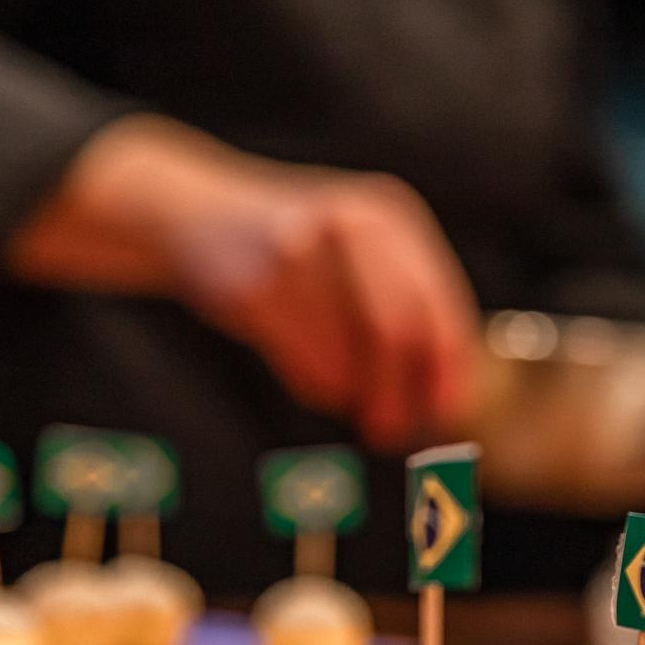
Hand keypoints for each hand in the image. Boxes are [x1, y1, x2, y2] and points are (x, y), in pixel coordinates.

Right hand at [8, 116, 477, 450]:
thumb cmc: (296, 248)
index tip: (444, 411)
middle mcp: (349, 227)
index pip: (437, 307)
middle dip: (400, 393)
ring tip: (339, 392)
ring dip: (348, 393)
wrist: (197, 211)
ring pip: (345, 357)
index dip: (446, 368)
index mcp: (389, 219)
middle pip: (397, 331)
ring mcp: (298, 254)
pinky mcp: (254, 289)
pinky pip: (302, 365)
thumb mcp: (360, 250)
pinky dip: (313, 385)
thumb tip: (445, 395)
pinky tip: (308, 374)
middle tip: (391, 433)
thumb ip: (407, 306)